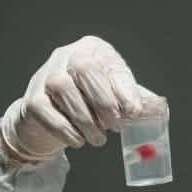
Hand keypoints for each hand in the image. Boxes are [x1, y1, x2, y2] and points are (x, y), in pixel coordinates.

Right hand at [0, 35, 162, 162]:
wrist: (51, 116)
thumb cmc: (90, 102)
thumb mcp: (117, 97)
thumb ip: (137, 101)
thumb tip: (159, 109)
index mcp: (94, 50)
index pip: (110, 64)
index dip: (124, 89)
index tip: (135, 112)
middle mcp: (67, 56)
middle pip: (85, 69)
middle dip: (104, 101)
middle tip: (116, 126)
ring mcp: (46, 75)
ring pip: (63, 88)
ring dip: (86, 119)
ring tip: (99, 139)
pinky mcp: (32, 98)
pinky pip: (46, 110)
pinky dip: (65, 129)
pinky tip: (79, 140)